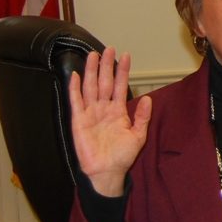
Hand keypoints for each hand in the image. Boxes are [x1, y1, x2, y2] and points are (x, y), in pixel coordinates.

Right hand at [67, 48, 151, 196]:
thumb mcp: (138, 136)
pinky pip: (76, 101)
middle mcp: (103, 109)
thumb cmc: (121, 157)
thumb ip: (142, 117)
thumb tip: (147, 99)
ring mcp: (90, 113)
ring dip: (92, 71)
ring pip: (90, 87)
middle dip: (106, 66)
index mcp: (117, 111)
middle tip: (109, 49)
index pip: (119, 86)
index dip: (122, 71)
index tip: (126, 56)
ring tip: (94, 55)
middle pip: (104, 82)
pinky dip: (75, 89)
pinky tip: (76, 75)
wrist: (106, 172)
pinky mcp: (78, 120)